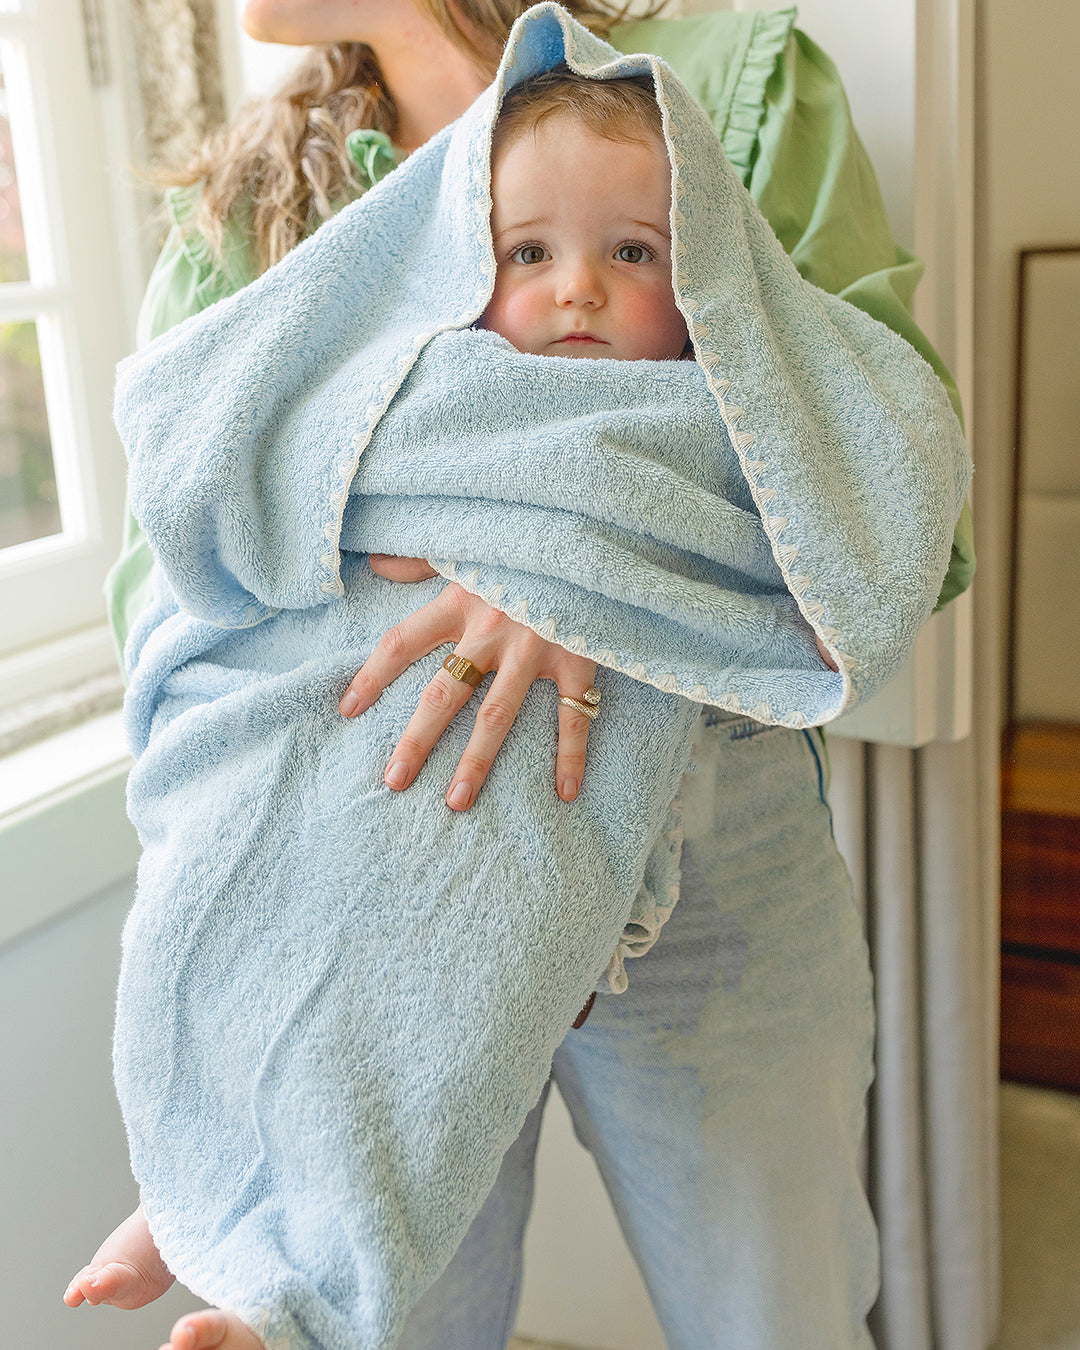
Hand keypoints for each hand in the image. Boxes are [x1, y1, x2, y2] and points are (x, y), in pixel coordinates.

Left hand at [340, 557, 597, 809]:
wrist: (587, 531)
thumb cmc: (523, 540)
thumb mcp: (467, 542)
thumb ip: (421, 558)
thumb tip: (377, 562)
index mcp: (459, 600)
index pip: (402, 643)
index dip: (371, 676)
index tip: (346, 710)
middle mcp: (491, 630)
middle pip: (444, 693)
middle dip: (418, 739)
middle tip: (394, 781)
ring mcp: (535, 647)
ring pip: (498, 714)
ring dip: (477, 760)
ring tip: (457, 801)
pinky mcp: (577, 657)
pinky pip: (574, 715)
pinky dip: (571, 755)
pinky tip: (565, 792)